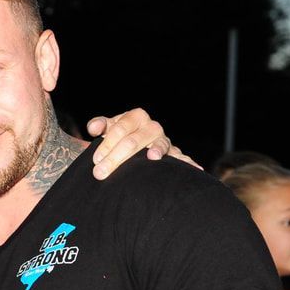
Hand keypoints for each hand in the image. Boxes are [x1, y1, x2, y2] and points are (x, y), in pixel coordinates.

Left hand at [85, 108, 201, 179]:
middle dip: (116, 158)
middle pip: (133, 141)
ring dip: (155, 152)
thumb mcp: (108, 127)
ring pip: (157, 147)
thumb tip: (94, 128)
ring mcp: (163, 140)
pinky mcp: (173, 154)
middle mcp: (152, 126)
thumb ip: (100, 124)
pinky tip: (195, 168)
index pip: (120, 128)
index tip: (96, 160)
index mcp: (136, 116)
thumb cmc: (119, 135)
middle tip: (101, 173)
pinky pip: (181, 157)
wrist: (134, 144)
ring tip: (153, 157)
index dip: (106, 144)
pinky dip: (188, 162)